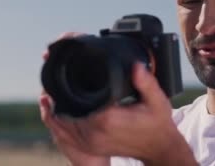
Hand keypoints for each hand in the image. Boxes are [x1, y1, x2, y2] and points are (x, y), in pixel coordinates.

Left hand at [40, 32, 196, 164]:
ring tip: (55, 86)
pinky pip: (66, 133)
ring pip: (62, 122)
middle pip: (66, 108)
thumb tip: (135, 65)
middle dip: (60, 91)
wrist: (159, 148)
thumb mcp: (157, 100)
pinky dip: (60, 119)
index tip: (71, 67)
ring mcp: (91, 143)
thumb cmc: (158, 123)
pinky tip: (59, 106)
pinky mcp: (90, 147)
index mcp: (108, 119)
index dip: (70, 82)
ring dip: (57, 104)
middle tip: (59, 71)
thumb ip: (146, 82)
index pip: (78, 98)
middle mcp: (95, 134)